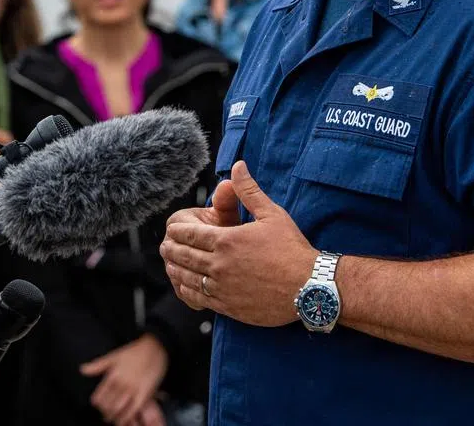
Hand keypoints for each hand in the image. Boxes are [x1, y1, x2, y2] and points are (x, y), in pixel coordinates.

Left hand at [80, 334, 167, 424]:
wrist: (156, 347)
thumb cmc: (134, 351)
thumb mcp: (114, 356)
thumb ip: (97, 365)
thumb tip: (81, 369)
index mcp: (112, 375)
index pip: (99, 397)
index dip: (97, 404)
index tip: (98, 406)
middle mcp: (122, 383)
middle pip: (107, 406)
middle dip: (105, 413)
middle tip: (106, 414)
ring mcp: (134, 389)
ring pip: (118, 410)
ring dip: (114, 417)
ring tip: (114, 417)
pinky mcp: (145, 394)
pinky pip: (133, 411)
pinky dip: (127, 417)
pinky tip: (124, 418)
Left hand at [160, 160, 315, 325]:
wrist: (309, 287)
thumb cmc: (291, 248)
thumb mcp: (271, 214)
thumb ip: (248, 191)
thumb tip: (237, 166)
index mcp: (227, 240)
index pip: (190, 234)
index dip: (177, 230)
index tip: (171, 229)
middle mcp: (220, 264)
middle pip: (183, 256)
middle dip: (170, 249)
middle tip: (164, 246)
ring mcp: (222, 287)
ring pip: (187, 278)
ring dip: (174, 270)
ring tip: (169, 265)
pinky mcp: (228, 306)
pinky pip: (198, 298)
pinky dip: (186, 291)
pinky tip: (184, 287)